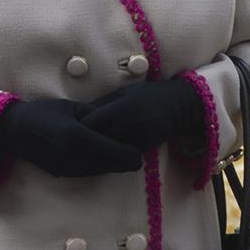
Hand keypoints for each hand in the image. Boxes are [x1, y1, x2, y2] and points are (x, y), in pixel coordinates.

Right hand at [0, 98, 142, 177]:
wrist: (15, 131)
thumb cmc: (43, 113)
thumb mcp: (71, 108)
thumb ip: (93, 116)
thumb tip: (112, 122)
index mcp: (76, 135)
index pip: (109, 149)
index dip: (126, 154)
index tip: (140, 155)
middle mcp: (72, 155)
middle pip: (106, 165)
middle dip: (122, 163)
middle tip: (137, 160)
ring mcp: (66, 167)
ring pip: (97, 171)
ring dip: (111, 168)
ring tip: (125, 161)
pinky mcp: (61, 173)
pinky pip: (86, 173)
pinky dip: (98, 169)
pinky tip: (105, 163)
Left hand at [83, 78, 205, 153]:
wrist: (178, 108)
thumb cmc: (149, 94)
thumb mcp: (124, 92)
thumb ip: (103, 102)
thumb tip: (81, 112)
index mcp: (118, 111)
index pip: (89, 123)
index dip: (78, 125)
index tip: (71, 124)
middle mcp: (124, 129)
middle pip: (94, 141)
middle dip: (83, 140)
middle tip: (73, 138)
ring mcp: (132, 142)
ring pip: (105, 152)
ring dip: (94, 150)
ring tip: (85, 146)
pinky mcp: (140, 151)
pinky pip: (118, 156)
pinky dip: (109, 154)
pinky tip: (102, 150)